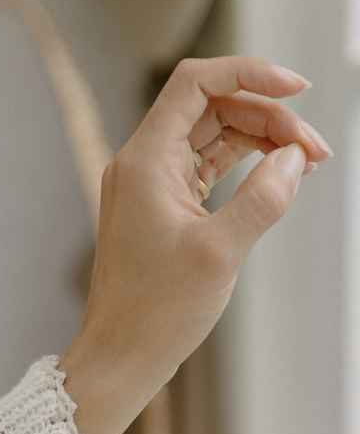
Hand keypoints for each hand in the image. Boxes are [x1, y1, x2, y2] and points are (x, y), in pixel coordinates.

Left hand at [59, 54, 329, 433]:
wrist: (119, 360)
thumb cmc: (156, 313)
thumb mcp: (219, 254)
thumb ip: (262, 199)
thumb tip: (294, 159)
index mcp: (144, 161)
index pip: (197, 83)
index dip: (249, 73)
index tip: (297, 89)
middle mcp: (142, 164)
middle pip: (213, 107)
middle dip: (268, 116)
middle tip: (315, 152)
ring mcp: (150, 186)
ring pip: (214, 136)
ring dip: (262, 140)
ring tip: (307, 164)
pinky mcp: (162, 210)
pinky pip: (208, 167)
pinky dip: (245, 166)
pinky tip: (280, 177)